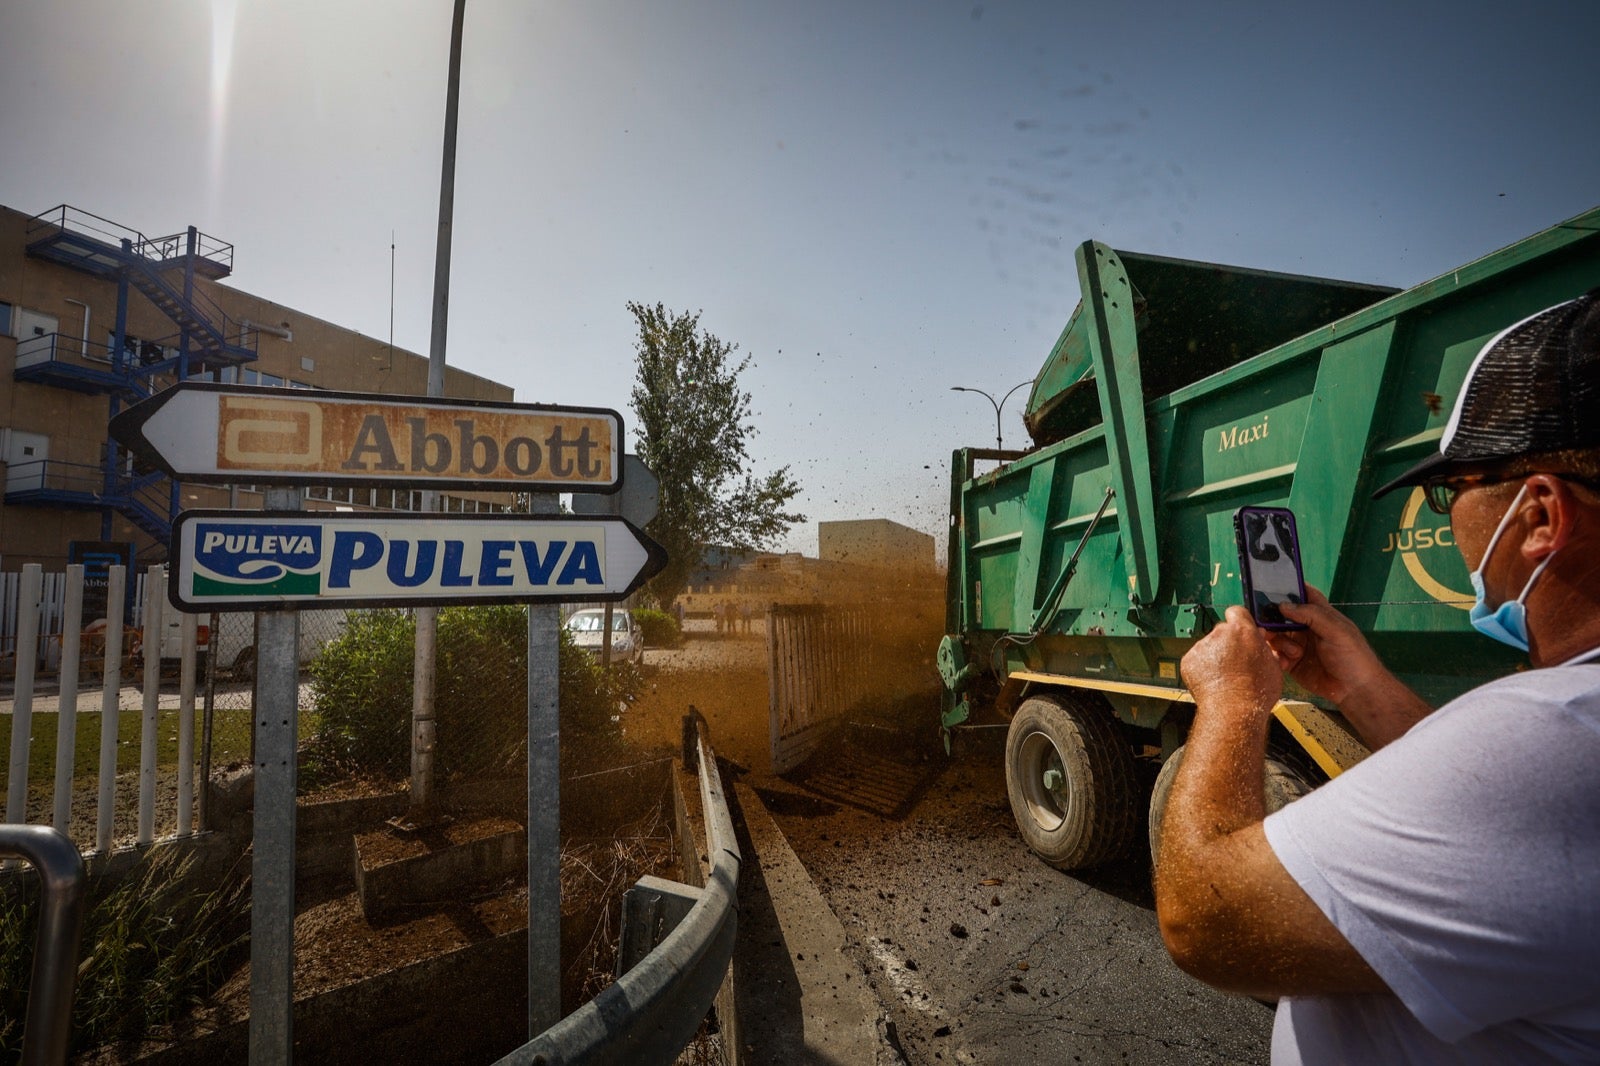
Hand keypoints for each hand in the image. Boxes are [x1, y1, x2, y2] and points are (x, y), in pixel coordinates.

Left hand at [1181, 605, 1282, 715]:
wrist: (1233, 711)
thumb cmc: (1256, 693)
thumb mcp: (1272, 666)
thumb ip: (1264, 646)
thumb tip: (1260, 639)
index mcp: (1243, 631)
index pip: (1237, 612)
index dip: (1239, 621)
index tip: (1240, 630)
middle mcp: (1220, 634)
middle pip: (1222, 630)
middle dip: (1228, 642)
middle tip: (1235, 661)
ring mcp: (1202, 646)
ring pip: (1209, 646)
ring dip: (1215, 656)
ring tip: (1225, 676)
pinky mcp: (1189, 660)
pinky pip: (1196, 659)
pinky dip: (1202, 667)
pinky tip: (1213, 680)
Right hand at [1266, 586, 1431, 748]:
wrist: (1355, 690)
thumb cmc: (1352, 656)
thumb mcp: (1336, 630)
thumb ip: (1311, 615)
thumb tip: (1283, 606)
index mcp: (1320, 615)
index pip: (1304, 595)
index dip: (1290, 588)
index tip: (1270, 585)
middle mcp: (1306, 628)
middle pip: (1282, 615)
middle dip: (1272, 618)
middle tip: (1266, 623)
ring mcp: (1298, 645)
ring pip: (1275, 635)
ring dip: (1279, 641)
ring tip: (1294, 653)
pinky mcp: (1291, 663)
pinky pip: (1275, 655)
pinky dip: (1277, 657)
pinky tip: (1288, 663)